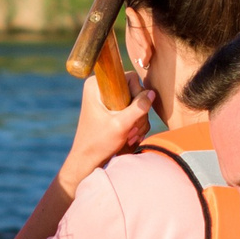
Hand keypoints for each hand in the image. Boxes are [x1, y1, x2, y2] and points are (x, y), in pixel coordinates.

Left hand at [56, 77, 154, 198]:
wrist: (88, 160)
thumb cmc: (98, 143)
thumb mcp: (121, 125)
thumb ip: (138, 108)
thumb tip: (151, 93)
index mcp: (96, 85)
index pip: (130, 78)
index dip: (136, 95)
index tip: (129, 113)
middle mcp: (103, 88)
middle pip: (136, 91)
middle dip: (138, 113)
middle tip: (130, 130)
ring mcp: (109, 100)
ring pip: (137, 104)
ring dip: (138, 122)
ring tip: (129, 136)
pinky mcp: (114, 110)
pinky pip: (133, 112)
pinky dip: (135, 125)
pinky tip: (130, 137)